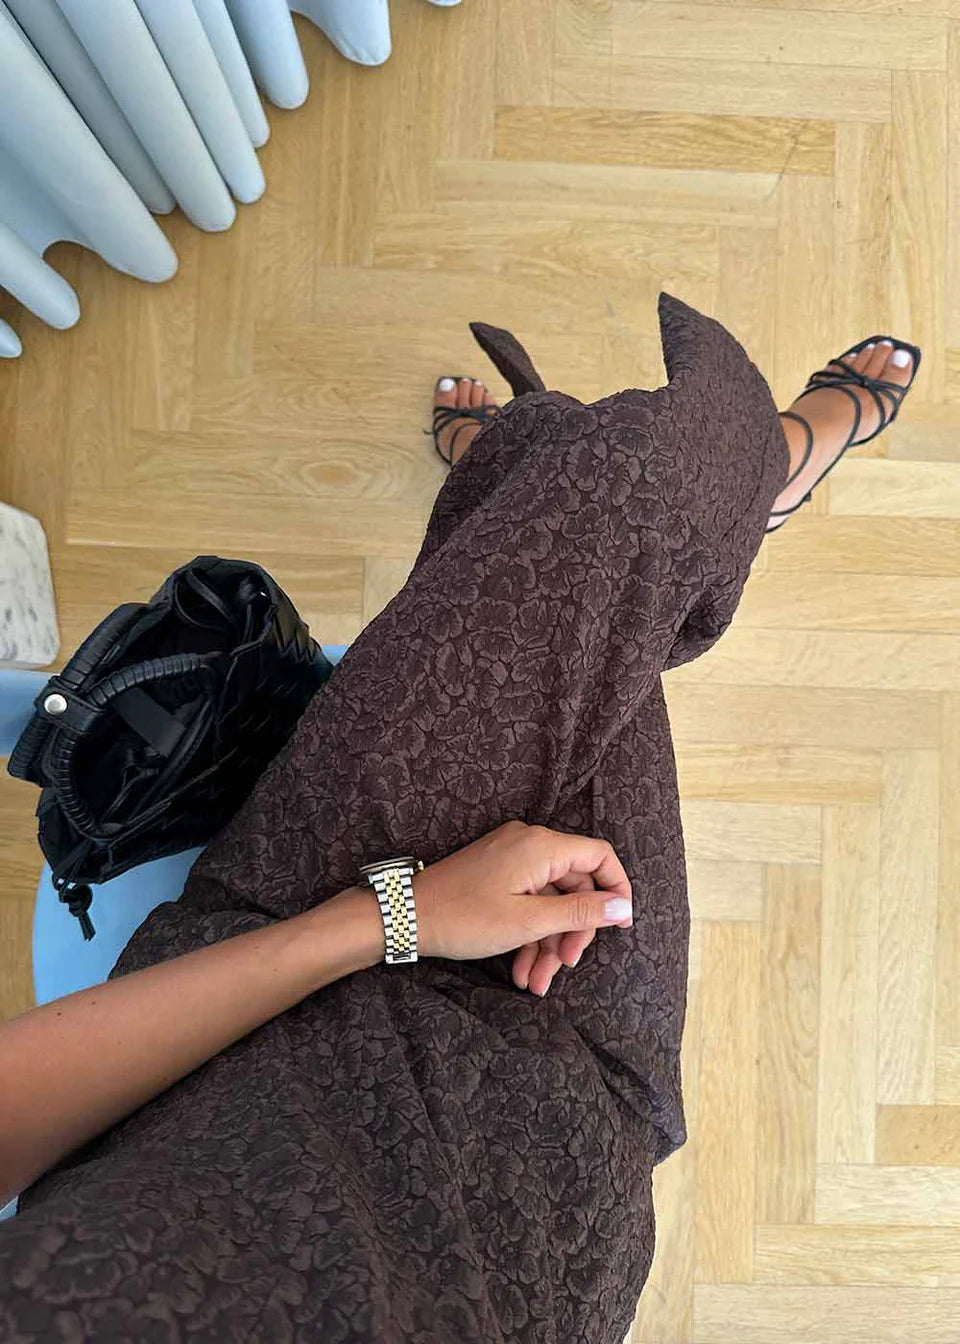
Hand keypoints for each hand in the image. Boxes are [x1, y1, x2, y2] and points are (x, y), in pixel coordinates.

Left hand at [413, 820, 632, 996]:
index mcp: (541, 846)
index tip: (620, 926)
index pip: (599, 856)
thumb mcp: (528, 921)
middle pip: (574, 886)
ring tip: (538, 982)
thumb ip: (580, 912)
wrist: (406, 917)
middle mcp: (529, 845)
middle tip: (564, 967)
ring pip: (549, 901)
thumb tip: (623, 906)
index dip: (616, 889)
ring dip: (548, 943)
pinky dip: (529, 934)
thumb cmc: (464, 918)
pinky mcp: (498, 875)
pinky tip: (523, 971)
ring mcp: (512, 859)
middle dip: (572, 932)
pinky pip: (528, 902)